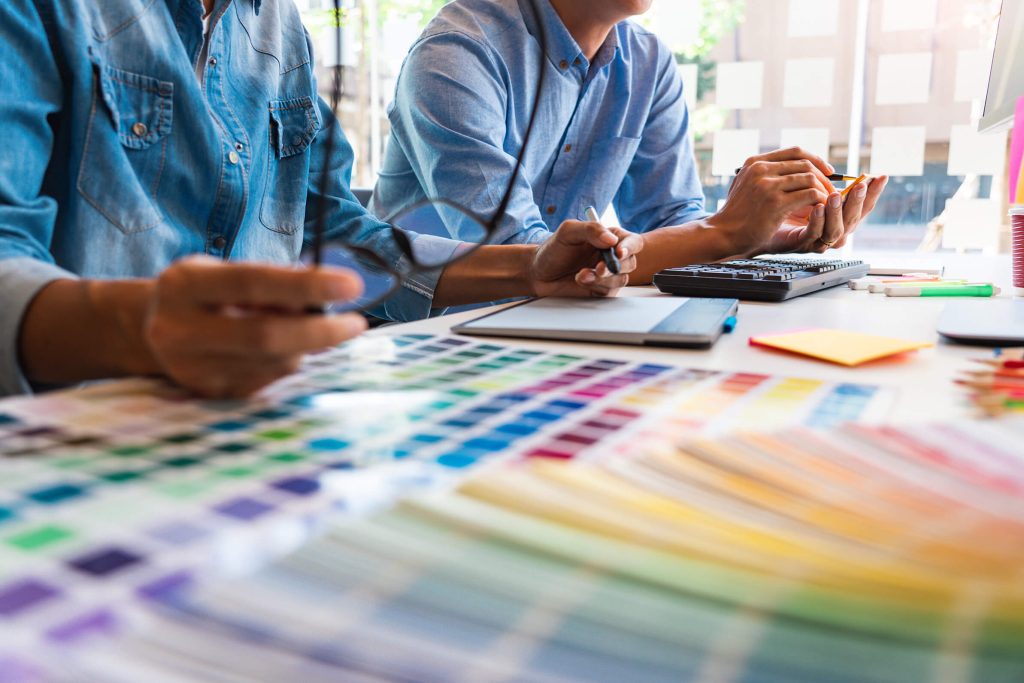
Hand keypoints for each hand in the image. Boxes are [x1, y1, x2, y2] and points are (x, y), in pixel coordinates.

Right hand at [144, 256, 366, 398]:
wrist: (152, 330)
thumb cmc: (206, 293)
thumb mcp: (226, 272)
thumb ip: (270, 282)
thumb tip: (322, 298)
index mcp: (185, 285)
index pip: (253, 283)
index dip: (305, 285)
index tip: (352, 285)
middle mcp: (180, 330)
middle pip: (265, 336)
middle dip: (320, 331)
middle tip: (357, 323)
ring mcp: (192, 369)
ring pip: (274, 363)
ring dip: (305, 346)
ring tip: (304, 329)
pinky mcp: (209, 394)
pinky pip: (268, 380)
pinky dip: (287, 362)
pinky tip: (280, 349)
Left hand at [528, 220, 642, 297]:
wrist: (539, 274)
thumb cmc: (553, 250)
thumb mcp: (568, 232)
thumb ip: (590, 230)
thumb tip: (611, 239)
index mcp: (609, 238)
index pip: (632, 241)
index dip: (630, 247)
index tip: (618, 252)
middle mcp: (612, 256)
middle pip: (630, 262)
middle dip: (615, 266)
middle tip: (597, 268)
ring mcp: (608, 274)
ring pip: (620, 279)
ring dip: (601, 278)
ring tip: (581, 275)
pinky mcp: (602, 289)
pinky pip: (610, 291)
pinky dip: (596, 287)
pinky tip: (581, 281)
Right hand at [712, 148, 832, 257]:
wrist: (722, 234)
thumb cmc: (736, 215)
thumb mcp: (745, 185)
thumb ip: (763, 175)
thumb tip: (791, 170)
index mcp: (755, 162)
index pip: (795, 151)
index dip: (816, 159)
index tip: (828, 171)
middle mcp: (760, 169)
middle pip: (805, 164)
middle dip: (824, 177)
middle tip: (832, 190)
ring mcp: (767, 185)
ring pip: (810, 178)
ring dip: (824, 190)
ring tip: (829, 202)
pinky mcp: (775, 203)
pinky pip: (810, 195)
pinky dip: (821, 201)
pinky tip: (821, 209)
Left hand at [763, 175, 888, 253]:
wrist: (753, 227)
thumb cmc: (779, 209)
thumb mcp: (804, 192)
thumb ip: (820, 184)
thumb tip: (834, 170)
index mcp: (837, 218)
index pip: (861, 206)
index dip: (873, 193)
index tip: (880, 176)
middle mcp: (831, 231)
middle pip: (854, 219)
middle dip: (859, 201)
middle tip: (862, 184)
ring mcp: (817, 240)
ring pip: (836, 230)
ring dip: (838, 211)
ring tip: (836, 195)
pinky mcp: (800, 244)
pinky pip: (814, 234)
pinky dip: (817, 221)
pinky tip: (817, 207)